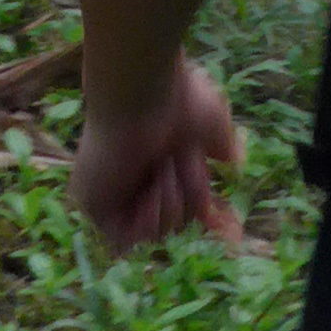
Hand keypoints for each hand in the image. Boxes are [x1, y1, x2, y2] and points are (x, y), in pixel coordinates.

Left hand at [69, 58, 244, 252]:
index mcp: (162, 160)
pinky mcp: (95, 206)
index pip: (187, 203)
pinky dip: (148, 220)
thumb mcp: (212, 123)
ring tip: (162, 167)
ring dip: (171, 202)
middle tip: (182, 160)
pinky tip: (149, 191)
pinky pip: (128, 239)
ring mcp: (115, 193)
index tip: (235, 230)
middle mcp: (139, 178)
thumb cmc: (176, 99)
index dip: (212, 218)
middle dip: (191, 194)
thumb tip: (234, 160)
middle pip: (179, 219)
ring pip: (158, 231)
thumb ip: (223, 145)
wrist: (140, 91)